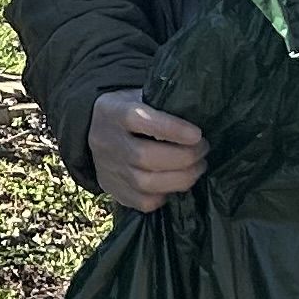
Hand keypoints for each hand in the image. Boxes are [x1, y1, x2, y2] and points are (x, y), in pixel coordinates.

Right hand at [87, 88, 207, 212]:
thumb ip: (162, 105)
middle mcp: (107, 142)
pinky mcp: (113, 189)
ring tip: (197, 167)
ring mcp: (108, 169)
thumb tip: (198, 116)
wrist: (95, 128)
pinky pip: (143, 202)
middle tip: (203, 150)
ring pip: (146, 183)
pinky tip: (175, 183)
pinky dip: (165, 195)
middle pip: (145, 157)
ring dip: (181, 178)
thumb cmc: (128, 109)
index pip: (139, 120)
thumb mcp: (139, 96)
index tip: (197, 134)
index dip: (170, 128)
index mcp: (113, 112)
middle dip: (184, 157)